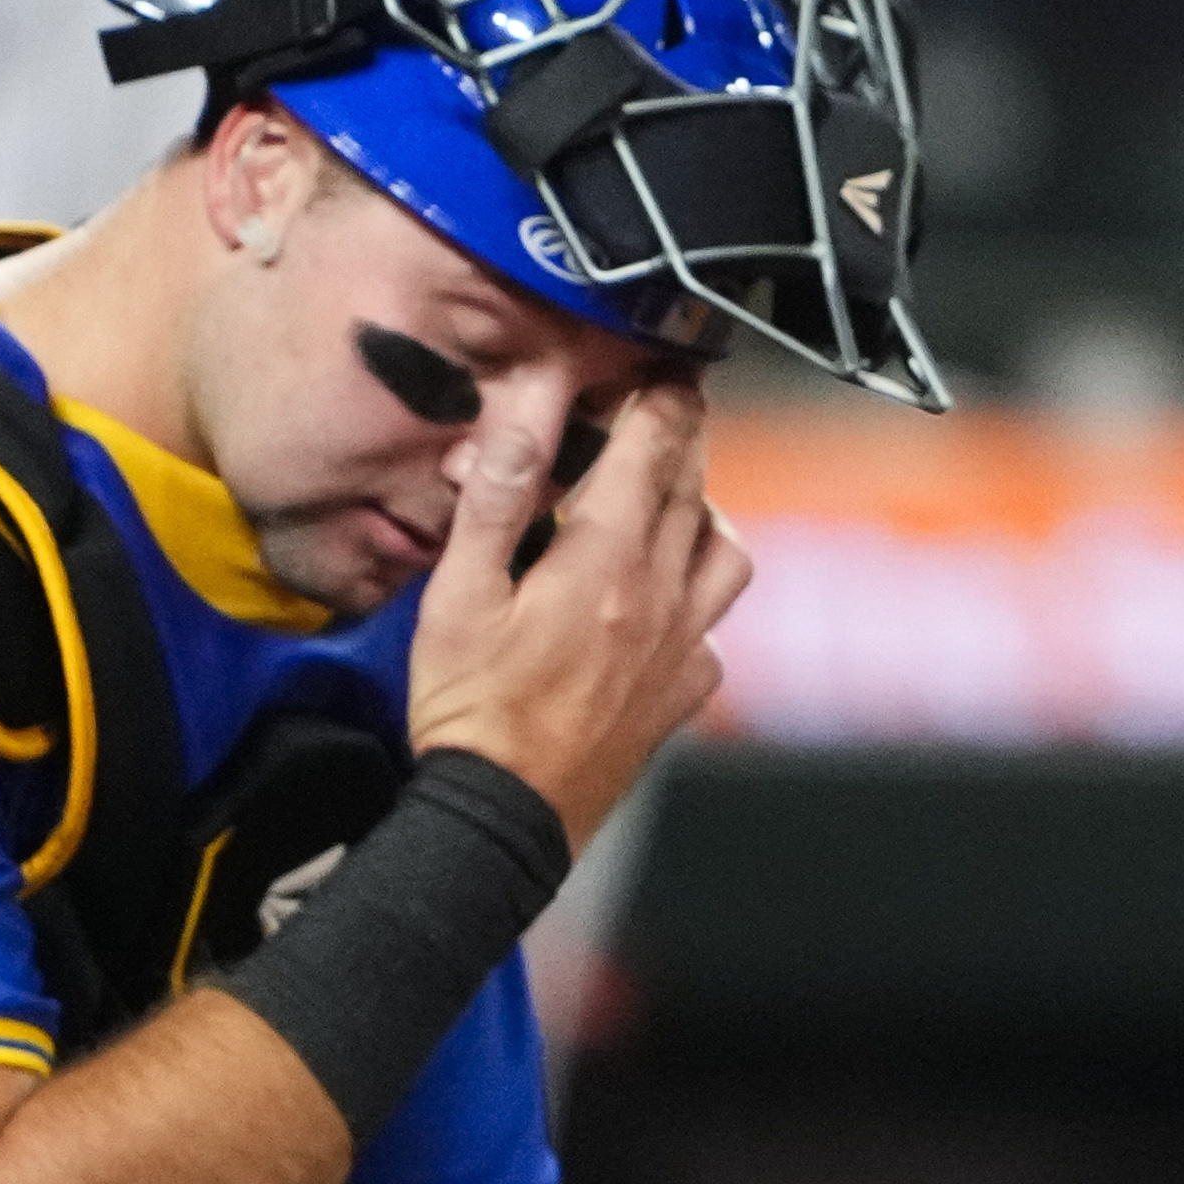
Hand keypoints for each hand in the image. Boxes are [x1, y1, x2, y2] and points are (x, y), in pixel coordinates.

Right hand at [401, 377, 741, 843]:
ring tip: (663, 502)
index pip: (654, 445)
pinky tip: (660, 600)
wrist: (501, 820)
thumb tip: (527, 414)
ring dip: (700, 512)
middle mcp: (661, 596)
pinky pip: (715, 623)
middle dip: (682, 433)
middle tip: (665, 405)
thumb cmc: (470, 713)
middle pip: (693, 486)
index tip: (660, 363)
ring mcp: (682, 647)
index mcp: (605, 560)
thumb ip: (497, 495)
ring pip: (725, 550)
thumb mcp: (458, 594)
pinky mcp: (683, 693)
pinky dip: (697, 594)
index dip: (661, 392)